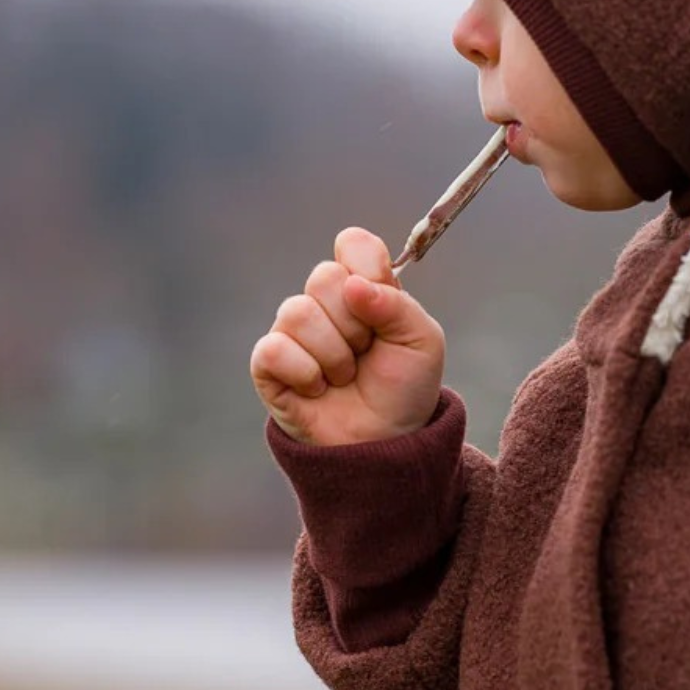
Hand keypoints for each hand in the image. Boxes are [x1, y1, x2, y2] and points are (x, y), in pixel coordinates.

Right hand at [250, 226, 446, 445]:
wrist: (385, 444)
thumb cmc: (404, 389)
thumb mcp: (422, 342)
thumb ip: (396, 305)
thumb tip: (353, 285)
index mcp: (363, 288)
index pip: (353, 244)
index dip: (368, 268)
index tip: (382, 301)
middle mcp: (324, 303)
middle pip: (325, 276)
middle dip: (356, 323)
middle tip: (367, 353)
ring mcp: (293, 332)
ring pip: (298, 312)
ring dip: (334, 355)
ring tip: (345, 377)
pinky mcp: (268, 364)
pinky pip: (275, 348)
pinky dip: (305, 373)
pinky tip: (318, 390)